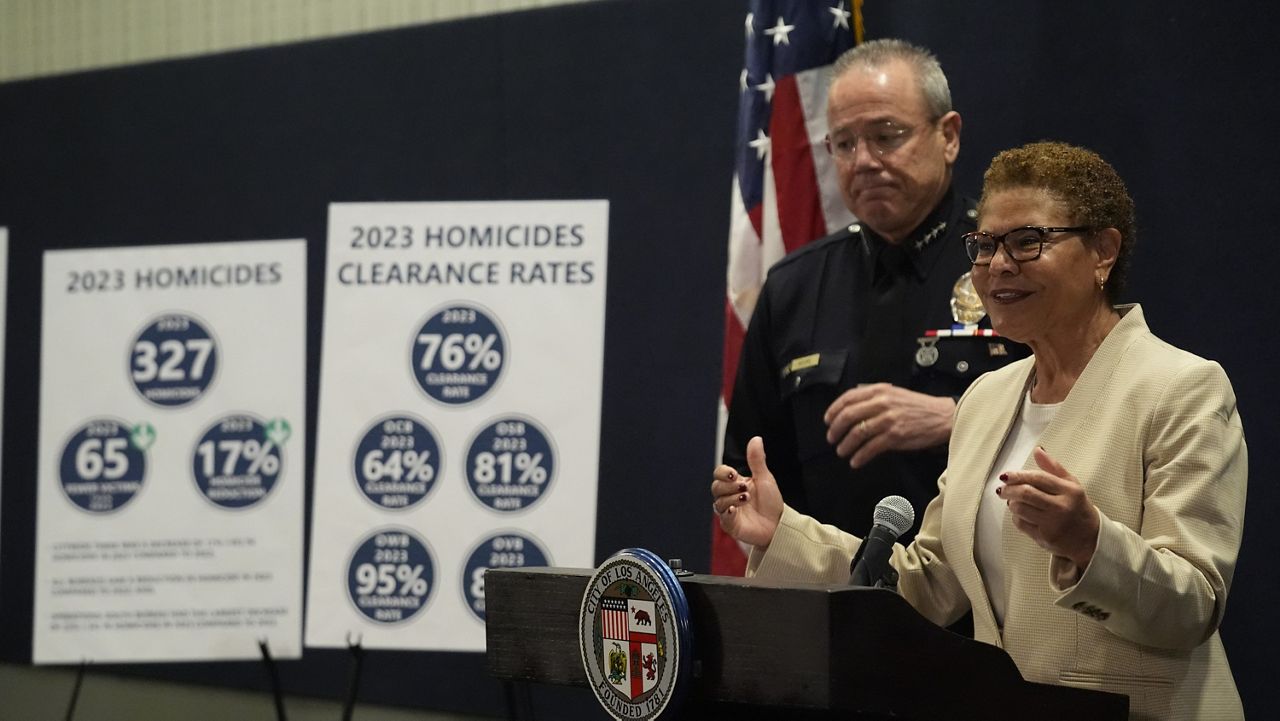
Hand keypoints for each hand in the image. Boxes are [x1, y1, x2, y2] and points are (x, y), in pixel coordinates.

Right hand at [711, 436, 783, 548]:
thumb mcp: (764, 478)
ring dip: (732, 498)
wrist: (779, 524)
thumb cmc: (771, 502)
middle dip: (728, 486)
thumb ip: (757, 460)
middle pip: (715, 487)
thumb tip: (756, 438)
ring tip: (746, 497)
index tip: (734, 474)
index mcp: (734, 484)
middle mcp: (728, 497)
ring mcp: (728, 511)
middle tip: (744, 487)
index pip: (719, 474)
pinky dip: (728, 512)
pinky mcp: (730, 525)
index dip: (723, 472)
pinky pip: (723, 517)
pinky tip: (736, 509)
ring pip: (718, 502)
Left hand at [823, 384, 955, 467]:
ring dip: (845, 445)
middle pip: (848, 416)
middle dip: (835, 429)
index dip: (833, 410)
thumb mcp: (894, 393)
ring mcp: (888, 420)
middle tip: (832, 439)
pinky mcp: (895, 436)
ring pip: (857, 433)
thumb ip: (874, 397)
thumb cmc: (918, 407)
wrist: (942, 417)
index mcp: (879, 390)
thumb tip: (852, 407)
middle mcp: (882, 403)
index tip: (828, 421)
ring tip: (842, 452)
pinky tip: (855, 461)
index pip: (848, 398)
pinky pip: (871, 448)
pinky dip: (860, 456)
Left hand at [999, 446, 1099, 569]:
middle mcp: (1062, 507)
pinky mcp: (1044, 538)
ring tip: (1013, 501)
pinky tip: (1021, 514)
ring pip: (1020, 509)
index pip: (1038, 478)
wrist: (1090, 538)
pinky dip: (1016, 517)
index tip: (1005, 475)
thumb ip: (1053, 467)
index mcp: (1070, 491)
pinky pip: (1021, 524)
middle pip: (1026, 493)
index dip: (1018, 475)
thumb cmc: (1077, 507)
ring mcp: (1053, 524)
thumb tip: (1038, 450)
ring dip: (1011, 503)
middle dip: (1009, 489)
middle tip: (1002, 489)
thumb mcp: (1072, 484)